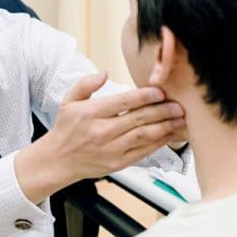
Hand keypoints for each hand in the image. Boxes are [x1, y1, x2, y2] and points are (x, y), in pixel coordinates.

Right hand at [15, 72, 185, 201]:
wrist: (57, 160)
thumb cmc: (66, 129)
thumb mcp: (69, 101)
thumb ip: (86, 84)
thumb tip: (104, 73)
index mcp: (90, 113)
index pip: (123, 102)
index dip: (145, 96)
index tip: (160, 91)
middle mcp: (101, 132)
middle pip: (138, 119)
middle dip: (162, 111)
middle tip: (178, 105)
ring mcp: (110, 149)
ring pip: (143, 136)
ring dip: (165, 127)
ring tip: (180, 119)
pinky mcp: (117, 163)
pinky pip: (142, 152)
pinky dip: (158, 143)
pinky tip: (169, 135)